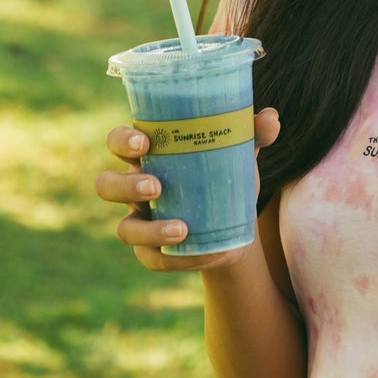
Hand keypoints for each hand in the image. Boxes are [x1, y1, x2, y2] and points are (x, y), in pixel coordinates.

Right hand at [93, 108, 280, 269]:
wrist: (235, 225)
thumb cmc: (225, 176)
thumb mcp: (238, 153)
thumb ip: (251, 133)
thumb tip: (271, 118)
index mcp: (149, 156)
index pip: (118, 142)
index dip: (121, 141)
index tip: (144, 143)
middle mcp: (135, 188)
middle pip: (106, 185)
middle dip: (125, 185)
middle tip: (156, 186)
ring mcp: (139, 222)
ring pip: (124, 229)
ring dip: (149, 230)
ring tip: (181, 229)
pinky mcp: (151, 253)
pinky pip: (151, 260)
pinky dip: (173, 259)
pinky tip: (198, 253)